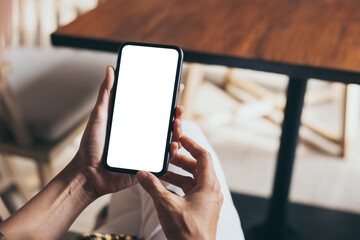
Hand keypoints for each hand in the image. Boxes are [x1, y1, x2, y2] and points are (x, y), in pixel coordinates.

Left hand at [76, 66, 184, 196]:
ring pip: (167, 137)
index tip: (176, 87)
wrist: (88, 174)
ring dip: (177, 130)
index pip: (152, 106)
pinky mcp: (147, 162)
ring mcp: (145, 147)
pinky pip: (163, 157)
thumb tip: (110, 69)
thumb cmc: (90, 145)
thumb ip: (106, 93)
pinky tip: (174, 145)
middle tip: (178, 109)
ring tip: (177, 125)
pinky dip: (172, 151)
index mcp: (132, 120)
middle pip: (164, 121)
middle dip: (176, 114)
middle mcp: (141, 132)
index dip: (166, 97)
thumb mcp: (99, 116)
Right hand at [137, 135, 222, 239]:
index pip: (203, 156)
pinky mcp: (201, 208)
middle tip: (166, 155)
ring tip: (160, 171)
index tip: (180, 138)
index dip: (191, 145)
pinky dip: (178, 186)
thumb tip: (142, 173)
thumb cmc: (187, 232)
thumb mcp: (167, 205)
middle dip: (180, 160)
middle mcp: (211, 191)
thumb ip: (153, 186)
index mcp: (209, 185)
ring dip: (177, 174)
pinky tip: (164, 186)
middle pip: (197, 167)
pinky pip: (190, 191)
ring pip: (192, 180)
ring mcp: (207, 200)